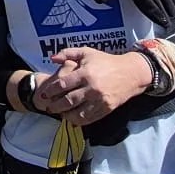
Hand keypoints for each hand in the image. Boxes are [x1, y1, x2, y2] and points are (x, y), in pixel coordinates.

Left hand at [34, 47, 151, 124]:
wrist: (130, 73)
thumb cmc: (106, 61)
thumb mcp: (87, 52)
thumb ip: (68, 53)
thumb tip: (52, 58)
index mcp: (85, 73)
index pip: (63, 84)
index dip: (51, 91)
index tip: (44, 95)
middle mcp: (92, 87)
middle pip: (68, 101)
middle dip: (55, 106)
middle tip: (48, 108)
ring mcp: (99, 100)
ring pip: (78, 113)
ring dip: (66, 115)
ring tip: (59, 114)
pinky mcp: (106, 108)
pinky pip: (90, 118)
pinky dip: (79, 121)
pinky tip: (72, 119)